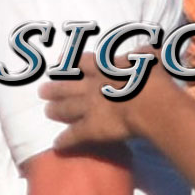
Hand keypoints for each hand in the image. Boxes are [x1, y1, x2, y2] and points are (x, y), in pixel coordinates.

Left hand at [41, 56, 160, 148]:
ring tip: (47, 111)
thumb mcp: (150, 56)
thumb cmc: (152, 77)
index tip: (59, 63)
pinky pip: (74, 135)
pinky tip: (57, 144)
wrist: (149, 102)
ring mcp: (89, 107)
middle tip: (42, 91)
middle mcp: (91, 86)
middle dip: (54, 88)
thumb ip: (144, 53)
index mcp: (104, 66)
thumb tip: (147, 50)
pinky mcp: (91, 129)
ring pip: (66, 109)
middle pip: (67, 87)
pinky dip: (65, 141)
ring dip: (56, 110)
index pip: (81, 62)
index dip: (69, 63)